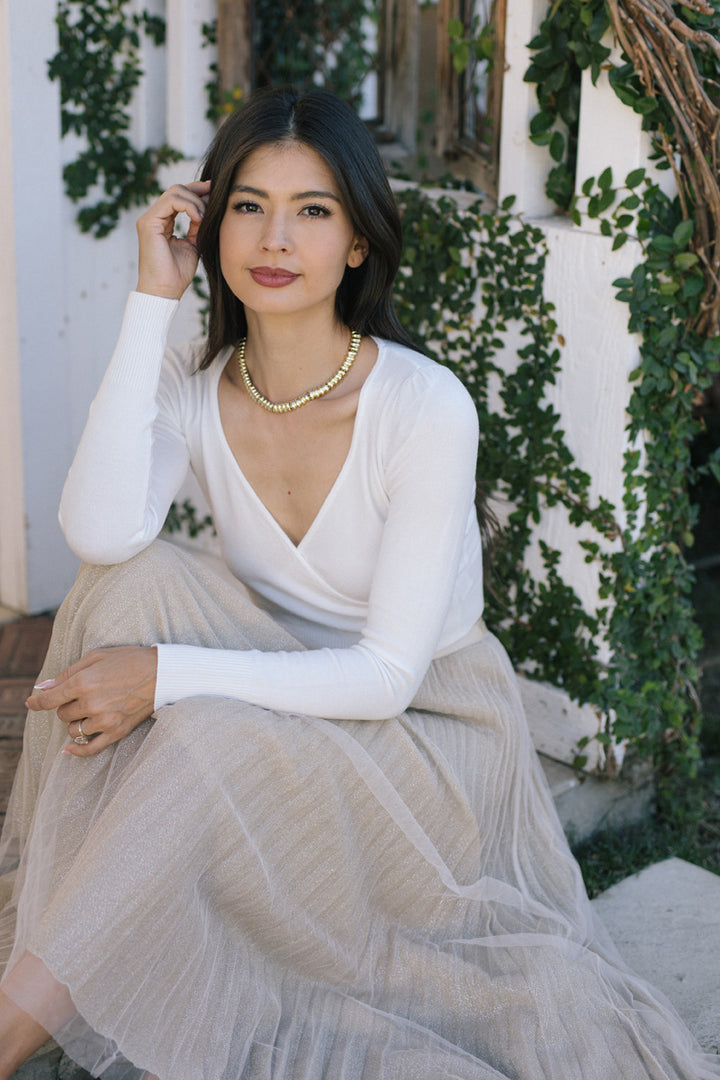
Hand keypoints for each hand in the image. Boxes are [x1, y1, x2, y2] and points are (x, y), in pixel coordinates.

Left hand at [26, 646, 157, 757]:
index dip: (37, 701)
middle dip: (67, 706)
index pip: (50, 699)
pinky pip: (90, 748)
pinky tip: (69, 749)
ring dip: (76, 721)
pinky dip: (77, 750)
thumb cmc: (130, 660)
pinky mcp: (117, 731)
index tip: (31, 703)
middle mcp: (91, 703)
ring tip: (91, 710)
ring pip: (74, 729)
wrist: (163, 673)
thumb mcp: (97, 656)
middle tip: (82, 696)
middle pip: (62, 714)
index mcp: (83, 682)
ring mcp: (104, 720)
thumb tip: (44, 687)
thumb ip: (68, 672)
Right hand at [135, 180, 211, 299]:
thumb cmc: (177, 274)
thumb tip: (208, 207)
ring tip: (205, 217)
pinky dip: (189, 206)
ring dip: (195, 201)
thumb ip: (198, 226)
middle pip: (177, 189)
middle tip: (215, 200)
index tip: (216, 194)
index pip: (179, 197)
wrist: (165, 291)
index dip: (198, 192)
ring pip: (175, 192)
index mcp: (162, 222)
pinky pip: (171, 201)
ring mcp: (149, 218)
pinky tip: (199, 218)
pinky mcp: (149, 222)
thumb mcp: (194, 245)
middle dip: (198, 192)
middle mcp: (154, 217)